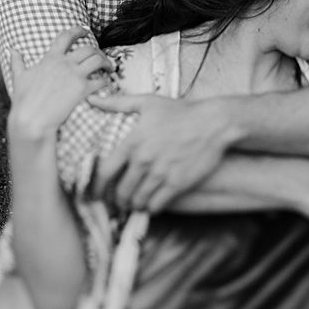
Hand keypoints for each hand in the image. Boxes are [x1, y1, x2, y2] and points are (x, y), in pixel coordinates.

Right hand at [5, 27, 111, 144]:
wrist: (31, 119)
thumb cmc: (24, 101)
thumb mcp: (19, 78)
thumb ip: (17, 62)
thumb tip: (12, 50)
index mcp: (50, 59)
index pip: (66, 37)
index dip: (78, 31)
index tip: (85, 31)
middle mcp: (64, 64)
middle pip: (88, 48)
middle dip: (98, 50)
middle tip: (102, 56)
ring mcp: (75, 75)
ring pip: (98, 60)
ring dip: (106, 62)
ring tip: (109, 68)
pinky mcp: (83, 89)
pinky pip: (101, 81)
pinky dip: (106, 81)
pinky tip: (107, 84)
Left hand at [86, 92, 242, 212]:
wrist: (215, 122)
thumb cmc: (182, 111)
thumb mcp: (148, 102)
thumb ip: (118, 103)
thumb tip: (93, 100)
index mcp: (132, 142)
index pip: (105, 172)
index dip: (97, 187)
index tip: (95, 194)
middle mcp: (143, 160)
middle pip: (121, 191)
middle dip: (118, 200)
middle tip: (119, 202)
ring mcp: (161, 173)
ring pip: (138, 200)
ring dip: (135, 205)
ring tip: (136, 204)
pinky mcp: (178, 183)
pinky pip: (157, 204)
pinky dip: (152, 208)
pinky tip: (153, 205)